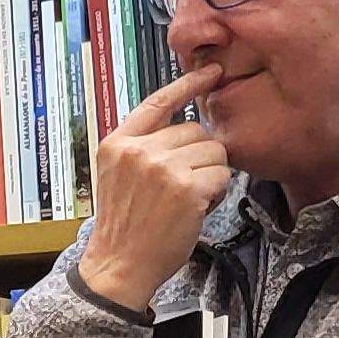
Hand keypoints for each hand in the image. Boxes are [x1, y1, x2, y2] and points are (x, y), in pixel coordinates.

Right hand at [77, 63, 232, 314]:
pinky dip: (216, 193)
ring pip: (214, 152)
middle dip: (199, 156)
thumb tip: (189, 127)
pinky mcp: (186, 188)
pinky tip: (194, 209)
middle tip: (182, 186)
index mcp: (117, 144)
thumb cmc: (125, 226)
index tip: (210, 71)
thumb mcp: (118, 176)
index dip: (187, 86)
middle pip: (196, 131)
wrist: (119, 265)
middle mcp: (137, 151)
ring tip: (187, 199)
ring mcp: (161, 169)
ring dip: (210, 175)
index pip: (157, 104)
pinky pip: (221, 175)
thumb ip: (144, 148)